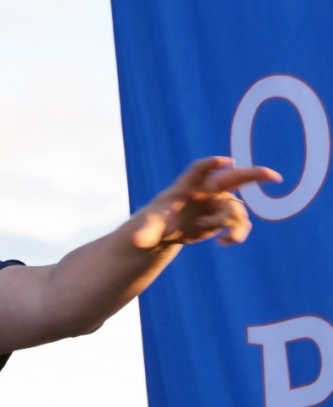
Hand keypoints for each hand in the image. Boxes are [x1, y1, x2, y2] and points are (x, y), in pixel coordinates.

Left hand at [132, 156, 281, 249]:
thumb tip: (133, 242)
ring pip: (236, 209)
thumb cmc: (152, 223)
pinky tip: (222, 244)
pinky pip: (238, 224)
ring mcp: (217, 202)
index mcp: (186, 186)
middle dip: (253, 175)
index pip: (199, 170)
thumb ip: (142, 233)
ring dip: (233, 225)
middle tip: (273, 176)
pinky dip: (235, 234)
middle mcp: (206, 190)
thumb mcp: (146, 229)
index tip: (224, 162)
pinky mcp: (222, 217)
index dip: (211, 165)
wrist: (164, 232)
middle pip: (233, 177)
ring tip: (225, 240)